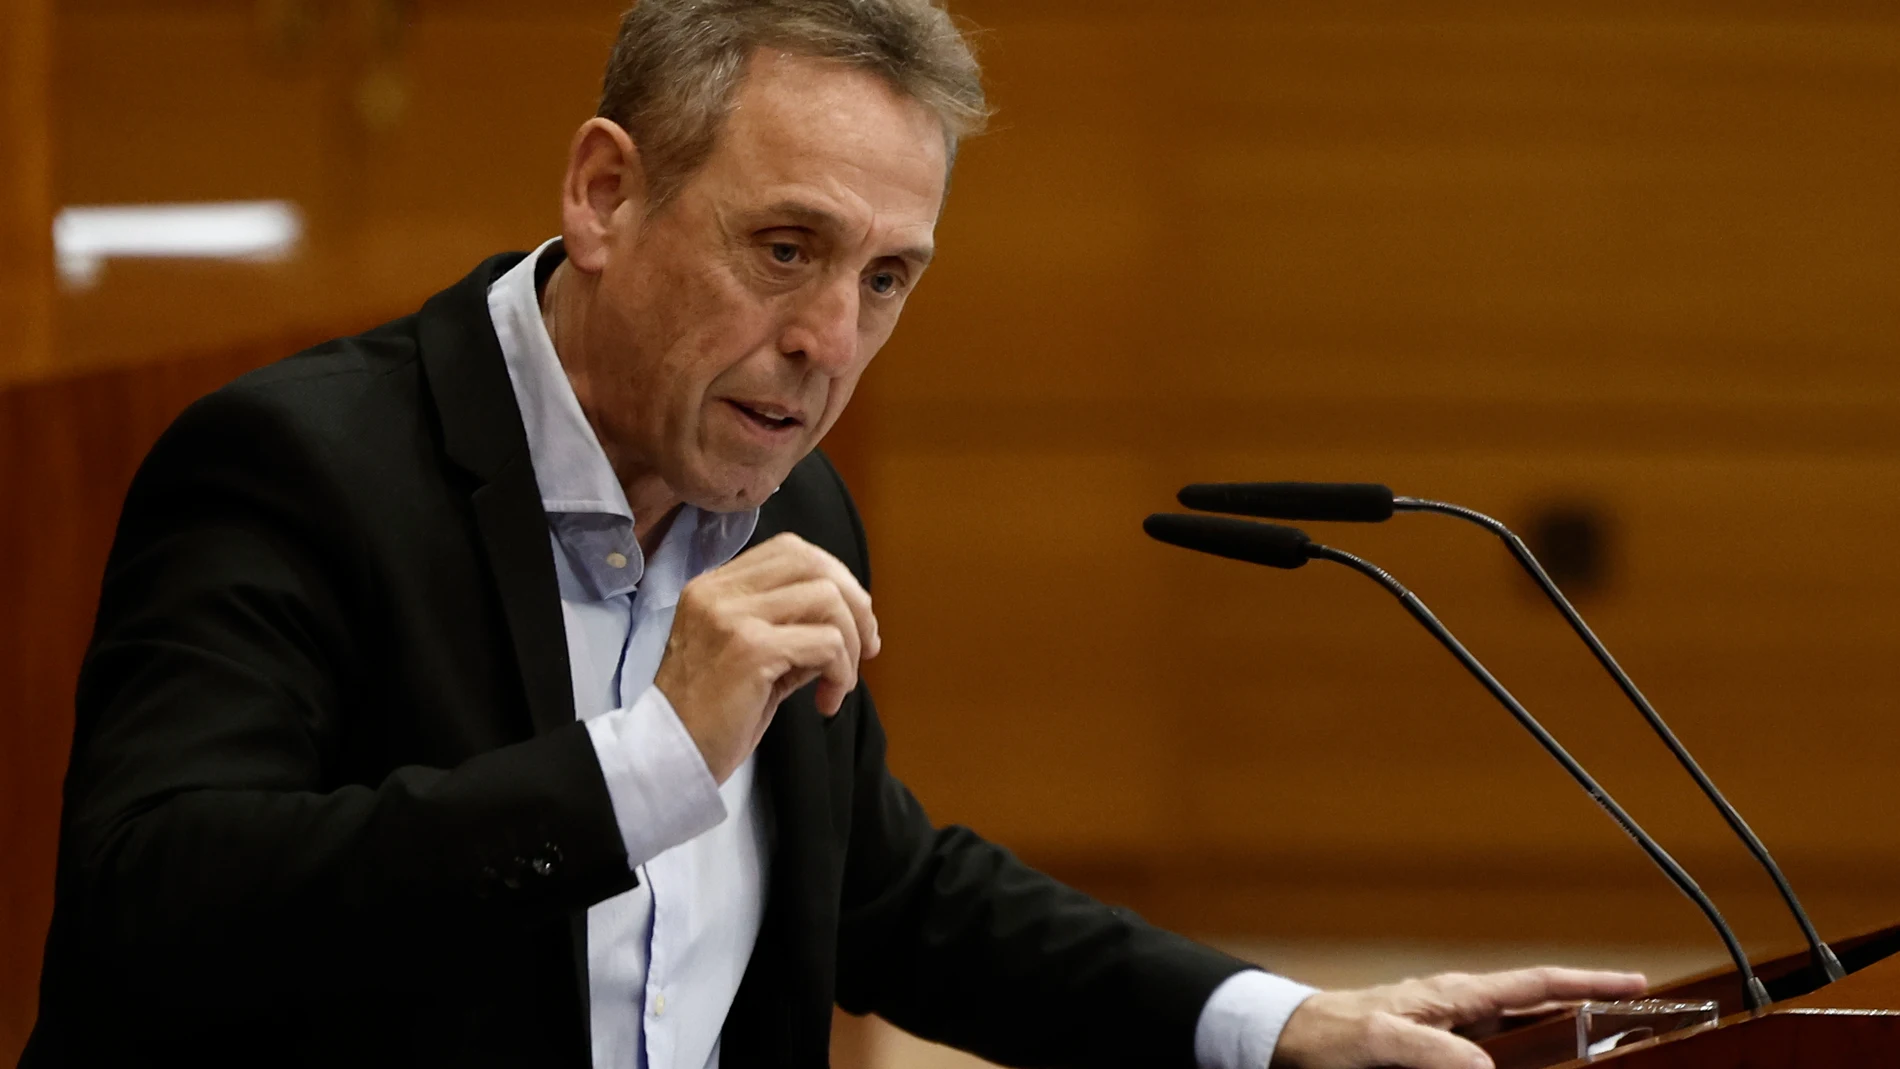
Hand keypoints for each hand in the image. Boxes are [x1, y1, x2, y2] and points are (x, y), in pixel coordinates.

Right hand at [655, 532, 879, 782]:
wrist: (669, 755)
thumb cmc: (710, 715)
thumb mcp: (748, 656)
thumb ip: (789, 629)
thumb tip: (849, 622)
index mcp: (713, 586)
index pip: (790, 551)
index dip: (834, 579)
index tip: (851, 623)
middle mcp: (719, 591)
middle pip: (813, 563)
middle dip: (855, 604)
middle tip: (866, 648)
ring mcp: (733, 616)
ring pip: (827, 598)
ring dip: (850, 644)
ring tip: (838, 684)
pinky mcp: (751, 649)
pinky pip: (826, 643)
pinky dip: (841, 672)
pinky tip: (826, 701)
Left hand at [1272, 967, 1647, 1068]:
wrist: (1290, 1039)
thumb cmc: (1332, 1033)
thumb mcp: (1384, 1041)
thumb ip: (1436, 1052)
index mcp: (1455, 995)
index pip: (1535, 984)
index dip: (1587, 983)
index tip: (1635, 984)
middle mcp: (1461, 1010)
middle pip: (1540, 1009)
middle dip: (1588, 1012)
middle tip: (1636, 1021)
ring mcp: (1451, 1032)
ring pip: (1521, 1037)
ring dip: (1558, 1041)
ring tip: (1600, 1046)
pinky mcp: (1437, 1053)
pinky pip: (1492, 1057)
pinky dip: (1522, 1060)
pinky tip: (1538, 1065)